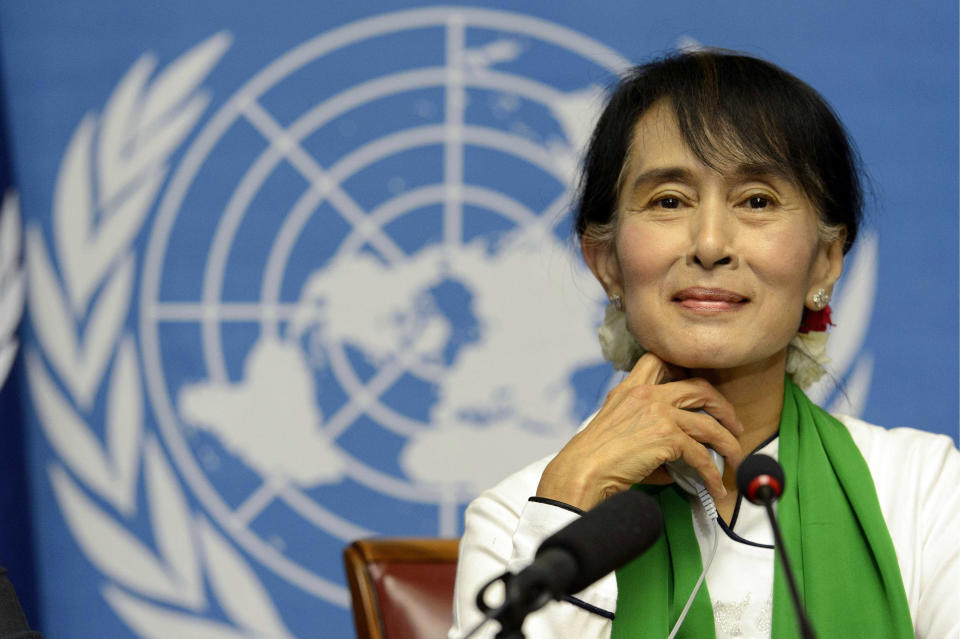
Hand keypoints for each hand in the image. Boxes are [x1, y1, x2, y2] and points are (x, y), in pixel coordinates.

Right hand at [536, 353, 743, 510]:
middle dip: (723, 407)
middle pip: (699, 388)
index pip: (660, 361)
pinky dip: (712, 474)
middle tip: (732, 424)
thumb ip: (645, 429)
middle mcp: (647, 395)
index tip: (699, 389)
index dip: (685, 371)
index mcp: (630, 388)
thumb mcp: (615, 427)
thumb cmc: (592, 457)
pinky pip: (701, 456)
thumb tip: (675, 460)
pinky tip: (715, 487)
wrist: (582, 470)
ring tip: (736, 458)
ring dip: (728, 443)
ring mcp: (659, 414)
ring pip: (709, 424)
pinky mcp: (667, 438)